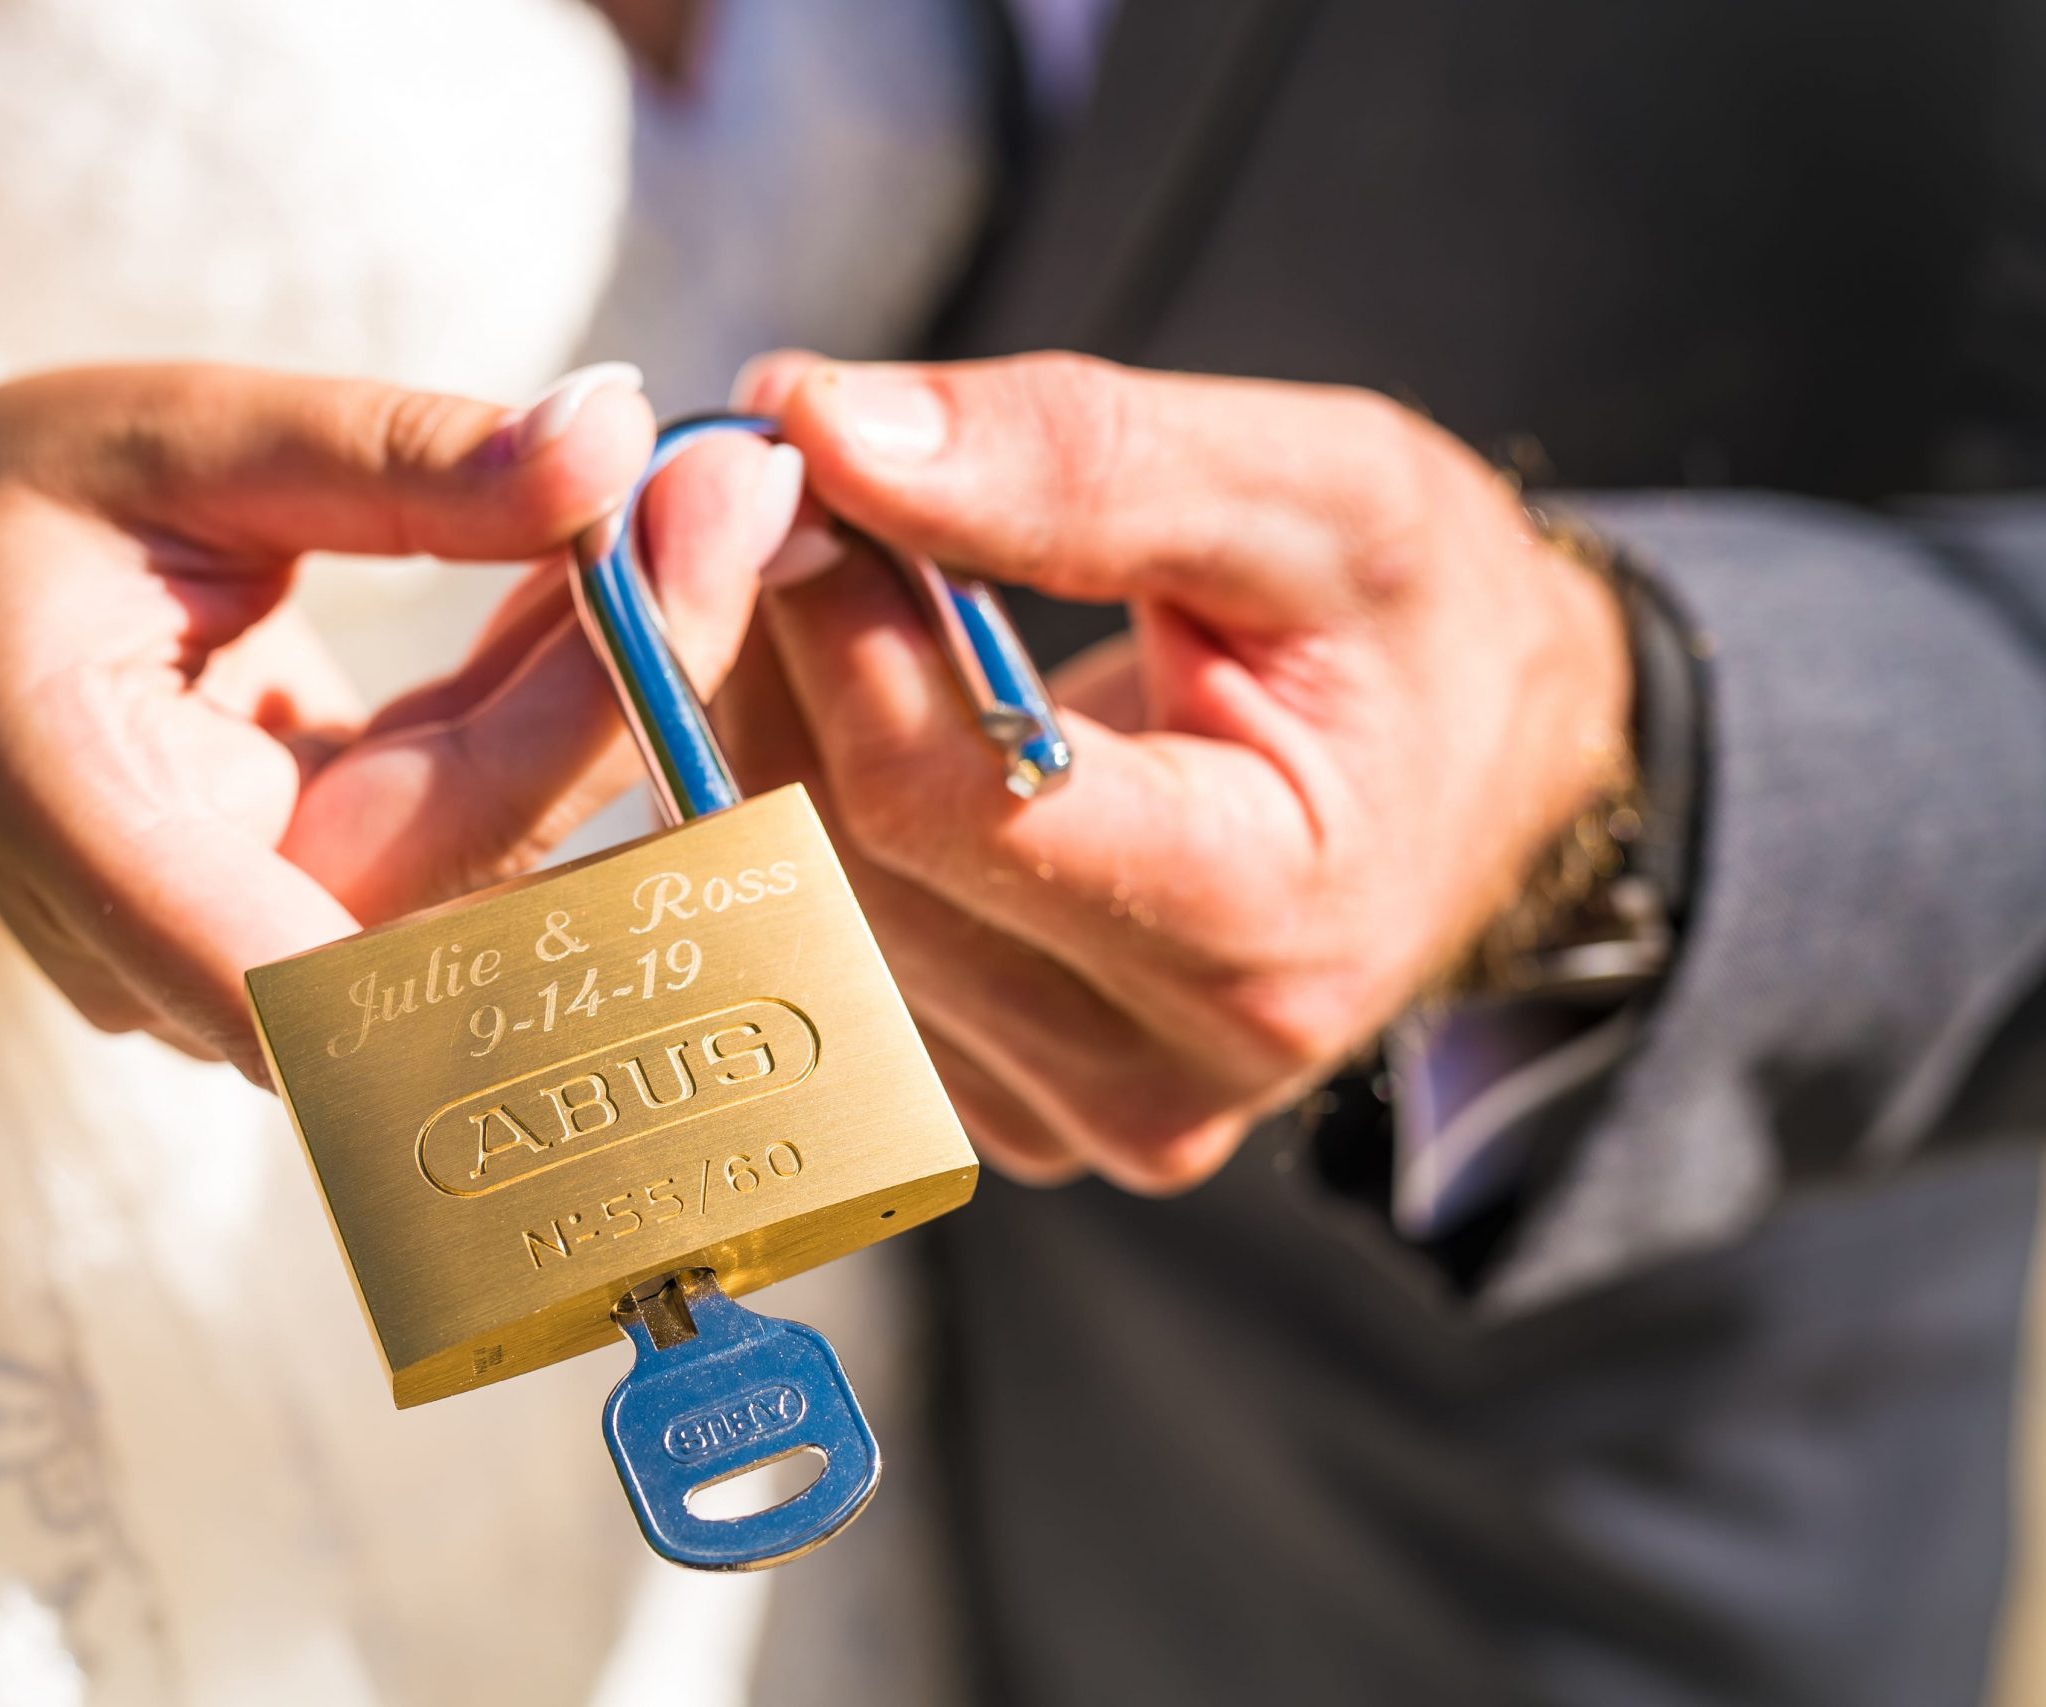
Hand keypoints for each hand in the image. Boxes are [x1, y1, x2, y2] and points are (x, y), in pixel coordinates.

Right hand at [0, 363, 797, 1077]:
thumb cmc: (6, 513)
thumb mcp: (169, 438)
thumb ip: (382, 459)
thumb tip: (608, 439)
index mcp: (71, 821)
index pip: (312, 947)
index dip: (518, 822)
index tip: (675, 645)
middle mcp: (168, 945)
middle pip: (463, 873)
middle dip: (628, 686)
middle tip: (733, 490)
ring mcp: (253, 962)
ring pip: (506, 856)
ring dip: (623, 683)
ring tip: (705, 500)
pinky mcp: (327, 928)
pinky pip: (490, 823)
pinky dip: (571, 694)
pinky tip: (636, 563)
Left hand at [717, 353, 1629, 1191]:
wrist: (1483, 770)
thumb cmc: (1423, 624)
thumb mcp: (1323, 491)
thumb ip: (1081, 459)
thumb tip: (830, 429)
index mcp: (1268, 937)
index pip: (949, 804)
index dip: (834, 625)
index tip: (790, 465)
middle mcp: (1155, 1076)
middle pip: (840, 867)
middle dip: (762, 658)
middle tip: (747, 488)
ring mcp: (1068, 1112)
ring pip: (796, 912)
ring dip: (757, 720)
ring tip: (816, 570)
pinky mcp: (1001, 1105)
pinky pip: (818, 948)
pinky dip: (787, 798)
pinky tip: (839, 692)